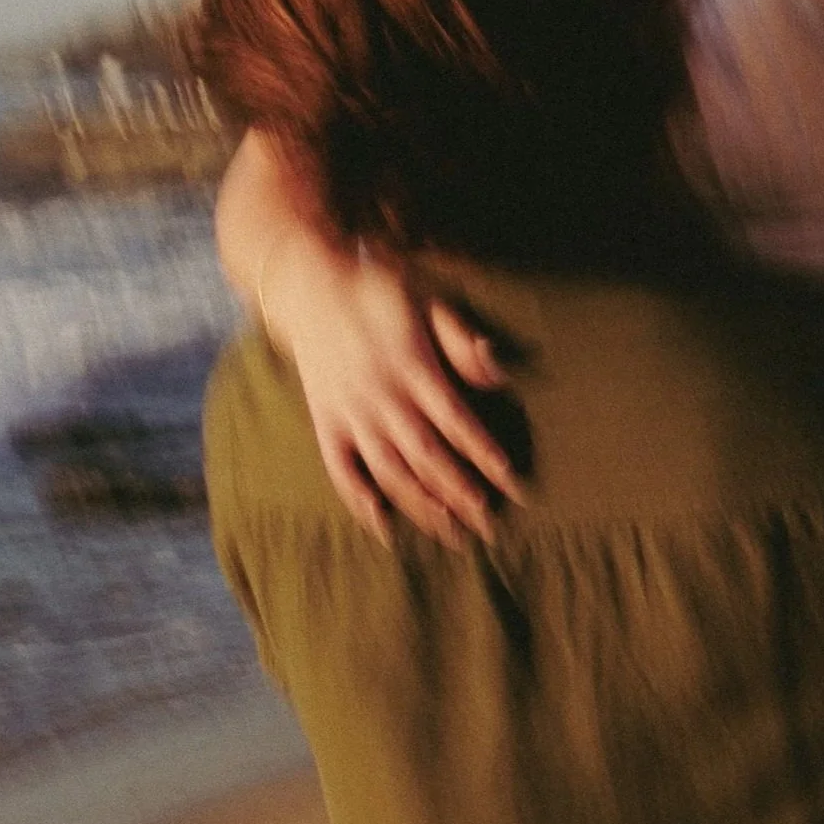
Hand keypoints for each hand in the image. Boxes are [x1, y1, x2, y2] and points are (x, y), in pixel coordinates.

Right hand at [259, 227, 521, 547]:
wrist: (310, 287)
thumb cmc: (379, 292)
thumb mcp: (426, 299)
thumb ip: (460, 339)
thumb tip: (498, 371)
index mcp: (412, 365)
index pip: (457, 422)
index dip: (485, 456)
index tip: (513, 484)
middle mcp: (381, 396)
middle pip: (428, 457)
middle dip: (462, 495)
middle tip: (491, 528)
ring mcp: (350, 413)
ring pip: (391, 472)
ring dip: (423, 507)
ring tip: (453, 536)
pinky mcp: (325, 424)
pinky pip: (341, 471)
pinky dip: (360, 502)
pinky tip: (384, 528)